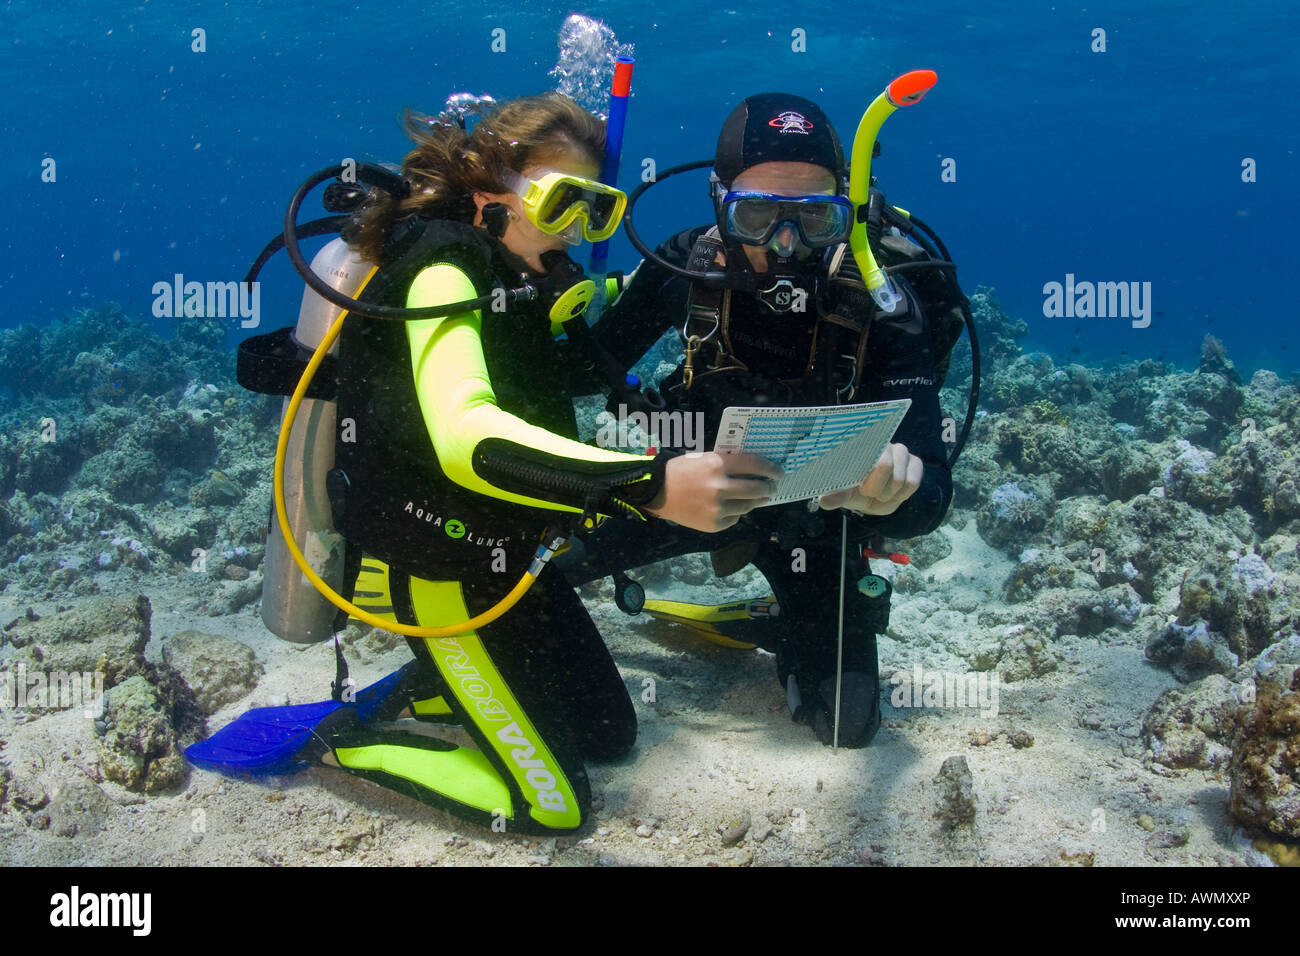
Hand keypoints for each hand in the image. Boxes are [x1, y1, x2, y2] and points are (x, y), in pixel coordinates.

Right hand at [643, 452, 780, 531]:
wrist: (656, 492)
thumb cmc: (680, 470)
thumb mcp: (704, 458)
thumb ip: (727, 462)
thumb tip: (754, 469)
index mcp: (718, 465)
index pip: (755, 465)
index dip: (771, 468)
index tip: (778, 472)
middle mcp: (720, 487)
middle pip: (756, 488)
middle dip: (769, 488)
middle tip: (772, 487)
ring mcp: (718, 508)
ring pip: (748, 506)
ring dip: (756, 501)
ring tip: (759, 498)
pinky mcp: (714, 524)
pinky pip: (734, 518)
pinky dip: (737, 513)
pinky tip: (735, 508)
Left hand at [817, 443, 922, 515]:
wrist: (871, 497)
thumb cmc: (853, 490)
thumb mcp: (842, 494)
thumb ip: (836, 496)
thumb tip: (824, 501)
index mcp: (862, 446)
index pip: (867, 454)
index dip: (869, 478)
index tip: (863, 490)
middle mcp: (882, 443)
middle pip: (885, 466)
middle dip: (876, 489)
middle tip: (868, 493)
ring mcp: (900, 451)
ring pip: (901, 478)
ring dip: (888, 494)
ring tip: (880, 495)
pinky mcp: (915, 463)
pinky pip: (912, 483)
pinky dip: (901, 495)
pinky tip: (893, 495)